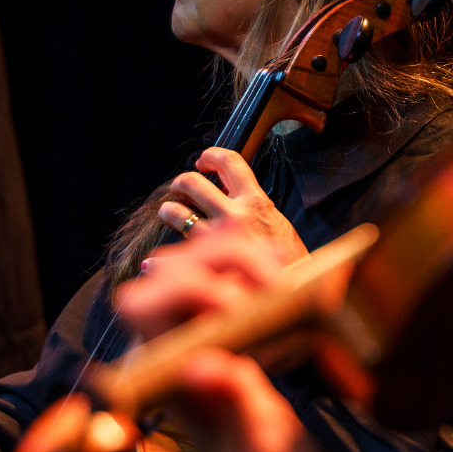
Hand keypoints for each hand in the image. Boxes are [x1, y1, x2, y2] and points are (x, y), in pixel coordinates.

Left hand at [118, 223, 327, 451]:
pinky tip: (285, 271)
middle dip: (223, 262)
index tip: (240, 306)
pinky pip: (230, 263)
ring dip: (244, 255)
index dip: (185, 289)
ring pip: (200, 255)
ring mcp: (196, 324)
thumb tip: (203, 364)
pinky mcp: (228, 315)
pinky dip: (258, 256)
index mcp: (160, 376)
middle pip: (170, 266)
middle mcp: (168, 342)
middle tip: (278, 286)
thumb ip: (232, 411)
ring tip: (287, 281)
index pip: (140, 305)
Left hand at [157, 146, 307, 265]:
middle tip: (180, 190)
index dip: (211, 156)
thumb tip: (230, 197)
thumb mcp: (278, 226)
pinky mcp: (207, 263)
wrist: (295, 295)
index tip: (203, 161)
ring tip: (170, 214)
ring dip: (168, 210)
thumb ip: (254, 210)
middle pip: (193, 182)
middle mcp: (236, 215)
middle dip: (181, 183)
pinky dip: (161, 259)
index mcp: (257, 202)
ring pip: (177, 211)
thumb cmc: (289, 264)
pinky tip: (156, 262)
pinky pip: (173, 252)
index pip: (230, 162)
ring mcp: (219, 238)